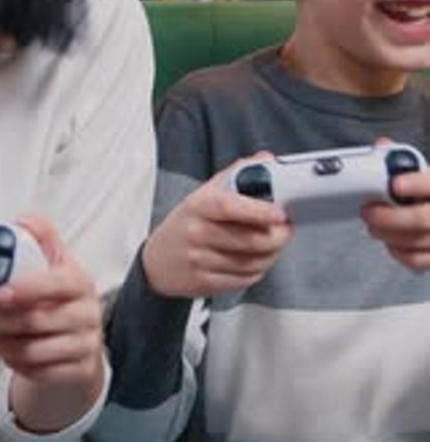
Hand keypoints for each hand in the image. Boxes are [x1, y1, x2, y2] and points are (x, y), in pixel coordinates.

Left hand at [0, 215, 104, 431]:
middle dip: (5, 321)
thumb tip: (25, 220)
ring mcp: (88, 343)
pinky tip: (12, 353)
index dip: (26, 289)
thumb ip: (42, 240)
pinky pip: (42, 372)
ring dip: (7, 345)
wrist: (81, 341)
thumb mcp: (56, 266)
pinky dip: (18, 364)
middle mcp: (89, 313)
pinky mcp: (83, 370)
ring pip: (37, 350)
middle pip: (40, 320)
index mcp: (80, 282)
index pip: (58, 283)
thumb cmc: (63, 301)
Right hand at [143, 155, 291, 297]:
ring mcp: (199, 259)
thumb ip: (236, 174)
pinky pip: (243, 279)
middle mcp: (196, 232)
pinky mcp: (203, 282)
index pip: (230, 207)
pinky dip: (257, 271)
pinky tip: (256, 261)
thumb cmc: (186, 223)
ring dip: (271, 255)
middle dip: (277, 237)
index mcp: (198, 205)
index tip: (281, 213)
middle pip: (248, 240)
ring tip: (273, 245)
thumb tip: (265, 159)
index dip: (259, 211)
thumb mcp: (204, 194)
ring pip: (250, 262)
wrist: (157, 261)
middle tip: (285, 229)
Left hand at [362, 166, 429, 269]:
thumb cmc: (427, 193)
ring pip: (416, 241)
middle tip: (368, 211)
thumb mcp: (422, 173)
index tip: (393, 184)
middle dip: (388, 217)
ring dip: (387, 234)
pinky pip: (418, 260)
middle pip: (422, 219)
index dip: (415, 184)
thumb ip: (402, 160)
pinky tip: (390, 241)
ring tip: (373, 225)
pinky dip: (398, 252)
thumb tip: (382, 146)